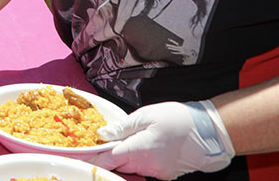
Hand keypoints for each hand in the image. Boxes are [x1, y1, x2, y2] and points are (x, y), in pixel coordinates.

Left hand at [90, 101, 234, 179]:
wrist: (211, 132)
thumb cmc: (179, 119)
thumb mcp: (146, 115)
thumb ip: (122, 127)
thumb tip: (102, 135)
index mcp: (140, 150)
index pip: (108, 159)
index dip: (91, 158)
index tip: (78, 157)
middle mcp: (147, 165)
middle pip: (117, 164)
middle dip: (105, 156)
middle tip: (93, 146)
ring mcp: (157, 172)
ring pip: (130, 167)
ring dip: (121, 158)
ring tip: (115, 144)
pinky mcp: (165, 173)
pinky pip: (143, 168)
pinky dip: (136, 159)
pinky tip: (137, 147)